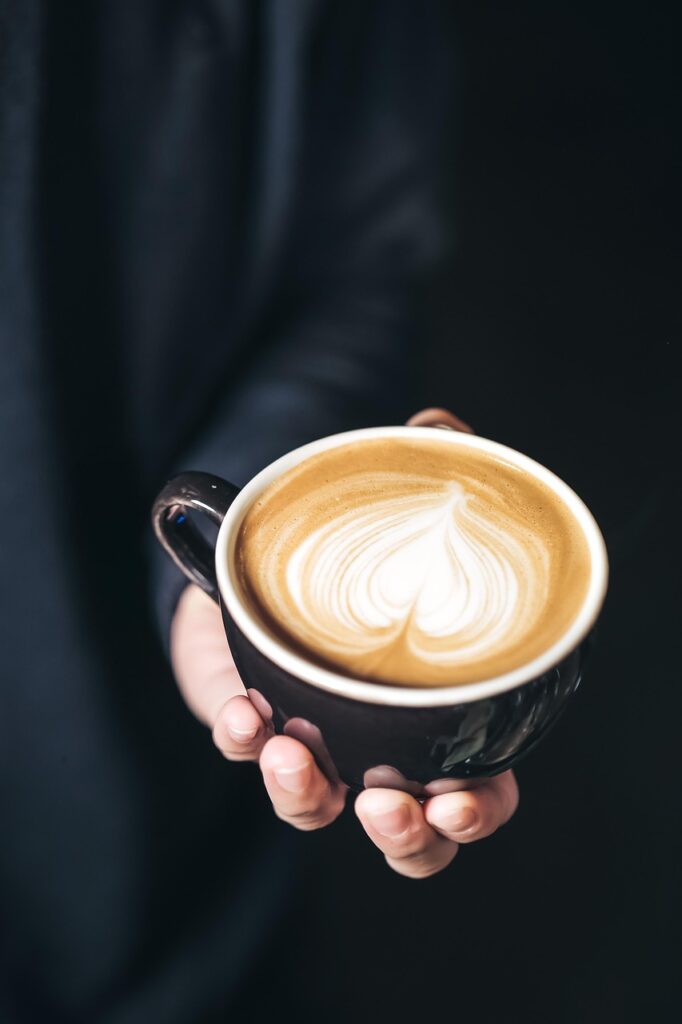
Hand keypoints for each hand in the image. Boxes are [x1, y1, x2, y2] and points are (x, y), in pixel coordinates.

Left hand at [169, 408, 518, 877]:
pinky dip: (242, 740)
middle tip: (389, 803)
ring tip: (293, 752)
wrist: (271, 546)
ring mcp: (313, 733)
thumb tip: (445, 426)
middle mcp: (379, 741)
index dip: (477, 813)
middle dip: (404, 836)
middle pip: (405, 836)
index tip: (460, 798)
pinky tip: (244, 715)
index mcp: (439, 714)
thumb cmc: (361, 544)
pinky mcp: (251, 714)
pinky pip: (243, 748)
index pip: (477, 791)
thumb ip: (431, 465)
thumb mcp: (402, 505)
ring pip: (316, 808)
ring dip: (306, 796)